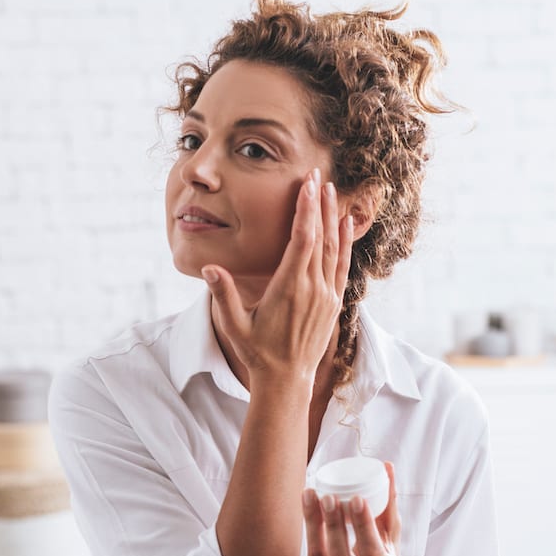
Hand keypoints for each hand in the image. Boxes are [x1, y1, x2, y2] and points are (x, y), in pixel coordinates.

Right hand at [202, 167, 353, 384]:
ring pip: (333, 248)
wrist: (287, 380)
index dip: (305, 210)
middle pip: (320, 237)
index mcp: (289, 289)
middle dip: (318, 204)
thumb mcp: (234, 325)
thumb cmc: (257, 352)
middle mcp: (312, 289)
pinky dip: (344, 243)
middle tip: (316, 175)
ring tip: (330, 190)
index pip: (302, 240)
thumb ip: (223, 295)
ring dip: (331, 217)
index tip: (305, 185)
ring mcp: (326, 296)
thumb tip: (210, 268)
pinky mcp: (332, 303)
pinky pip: (341, 265)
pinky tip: (345, 224)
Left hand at [302, 461, 402, 555]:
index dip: (363, 526)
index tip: (356, 498)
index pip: (371, 552)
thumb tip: (387, 466)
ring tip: (310, 495)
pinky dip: (309, 532)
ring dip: (313, 524)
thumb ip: (389, 504)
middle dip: (333, 525)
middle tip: (328, 495)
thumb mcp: (391, 538)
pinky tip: (307, 508)